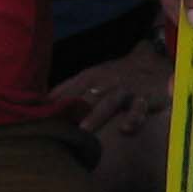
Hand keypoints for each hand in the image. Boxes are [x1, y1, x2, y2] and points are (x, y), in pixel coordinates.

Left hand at [51, 43, 173, 145]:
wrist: (153, 61)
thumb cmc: (115, 76)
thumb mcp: (91, 77)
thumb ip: (67, 90)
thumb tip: (40, 104)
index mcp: (90, 77)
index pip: (68, 91)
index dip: (55, 105)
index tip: (39, 119)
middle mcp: (106, 82)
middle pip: (86, 97)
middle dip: (72, 112)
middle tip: (57, 129)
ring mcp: (125, 89)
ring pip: (110, 102)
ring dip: (96, 116)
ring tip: (84, 130)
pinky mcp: (145, 98)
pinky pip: (139, 109)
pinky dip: (134, 118)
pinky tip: (125, 129)